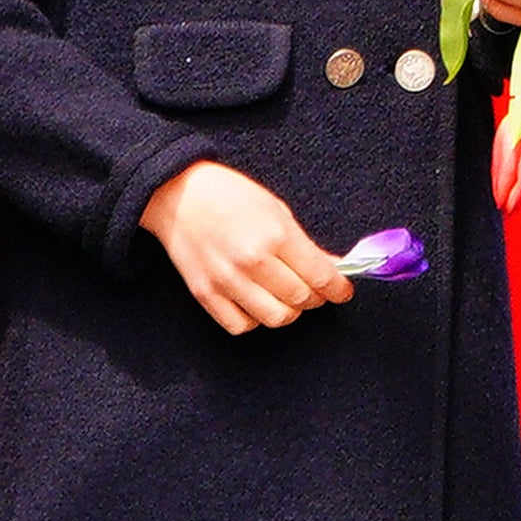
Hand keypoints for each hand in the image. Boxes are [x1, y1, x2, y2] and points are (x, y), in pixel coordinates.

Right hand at [145, 160, 349, 332]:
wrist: (178, 194)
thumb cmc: (230, 196)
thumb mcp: (277, 210)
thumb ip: (306, 245)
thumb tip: (333, 269)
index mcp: (275, 235)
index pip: (320, 277)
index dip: (337, 288)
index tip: (342, 291)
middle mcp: (252, 261)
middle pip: (300, 300)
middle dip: (314, 297)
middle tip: (312, 288)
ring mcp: (227, 281)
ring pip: (275, 318)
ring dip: (288, 310)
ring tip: (285, 295)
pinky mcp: (205, 295)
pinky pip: (241, 325)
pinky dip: (254, 319)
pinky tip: (255, 301)